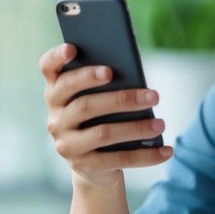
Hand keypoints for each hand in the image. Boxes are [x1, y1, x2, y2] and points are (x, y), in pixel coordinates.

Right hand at [39, 43, 172, 187]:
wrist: (94, 165)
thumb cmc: (103, 118)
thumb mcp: (102, 98)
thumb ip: (109, 80)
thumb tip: (133, 64)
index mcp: (57, 92)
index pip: (48, 69)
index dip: (57, 57)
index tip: (73, 48)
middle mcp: (56, 118)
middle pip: (85, 104)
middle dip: (122, 98)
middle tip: (153, 95)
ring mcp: (67, 144)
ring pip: (103, 133)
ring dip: (137, 128)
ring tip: (161, 124)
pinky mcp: (84, 166)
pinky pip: (118, 159)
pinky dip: (145, 155)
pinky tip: (166, 150)